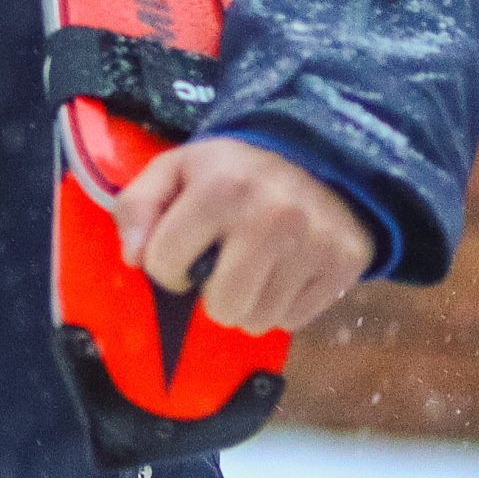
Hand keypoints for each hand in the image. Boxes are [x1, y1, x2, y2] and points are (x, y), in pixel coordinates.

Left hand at [108, 137, 376, 335]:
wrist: (319, 157)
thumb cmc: (234, 172)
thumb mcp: (176, 169)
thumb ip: (137, 206)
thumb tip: (134, 258)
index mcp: (220, 188)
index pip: (164, 263)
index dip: (165, 265)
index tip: (184, 251)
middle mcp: (271, 215)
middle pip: (221, 306)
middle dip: (211, 296)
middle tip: (220, 270)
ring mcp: (314, 241)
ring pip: (259, 320)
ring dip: (248, 305)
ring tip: (254, 270)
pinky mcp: (344, 263)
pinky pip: (294, 320)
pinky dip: (282, 306)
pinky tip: (284, 272)